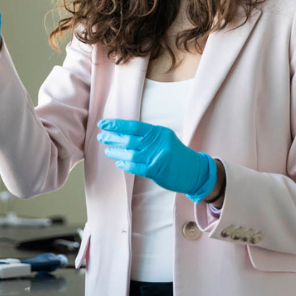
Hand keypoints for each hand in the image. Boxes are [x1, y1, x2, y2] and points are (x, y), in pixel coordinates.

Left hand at [97, 119, 216, 201]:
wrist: (194, 171)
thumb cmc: (176, 155)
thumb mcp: (164, 140)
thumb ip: (147, 137)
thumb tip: (122, 135)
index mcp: (159, 132)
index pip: (134, 126)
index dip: (117, 125)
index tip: (103, 124)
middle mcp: (158, 142)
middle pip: (130, 139)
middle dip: (113, 138)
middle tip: (101, 137)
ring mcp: (157, 156)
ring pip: (130, 153)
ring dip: (117, 152)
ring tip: (108, 150)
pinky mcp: (157, 170)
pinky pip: (136, 167)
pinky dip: (126, 164)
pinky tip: (119, 162)